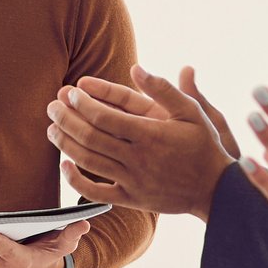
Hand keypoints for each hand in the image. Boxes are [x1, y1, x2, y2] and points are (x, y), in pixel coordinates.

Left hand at [48, 65, 233, 217]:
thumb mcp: (191, 111)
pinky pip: (97, 192)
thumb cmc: (203, 146)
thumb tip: (136, 68)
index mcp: (151, 134)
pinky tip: (65, 165)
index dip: (83, 104)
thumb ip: (164, 89)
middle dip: (67, 120)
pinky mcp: (131, 199)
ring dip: (66, 144)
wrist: (215, 190)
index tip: (70, 92)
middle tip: (52, 107)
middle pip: (91, 137)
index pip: (106, 116)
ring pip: (89, 162)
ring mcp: (133, 180)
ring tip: (52, 129)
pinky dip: (76, 180)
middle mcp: (139, 158)